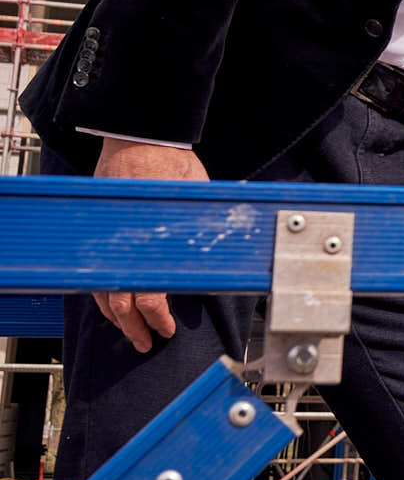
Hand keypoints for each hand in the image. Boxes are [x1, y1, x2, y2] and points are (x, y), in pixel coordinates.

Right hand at [93, 138, 209, 352]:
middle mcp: (118, 244)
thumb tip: (232, 251)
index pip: (145, 292)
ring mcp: (103, 239)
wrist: (139, 137)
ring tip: (132, 331)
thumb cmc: (170, 163)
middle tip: (147, 343)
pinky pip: (95, 271)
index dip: (156, 317)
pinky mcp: (97, 233)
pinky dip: (104, 291)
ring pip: (102, 289)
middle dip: (132, 327)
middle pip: (118, 299)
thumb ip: (202, 230)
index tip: (165, 330)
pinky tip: (115, 302)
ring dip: (116, 315)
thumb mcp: (197, 197)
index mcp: (144, 240)